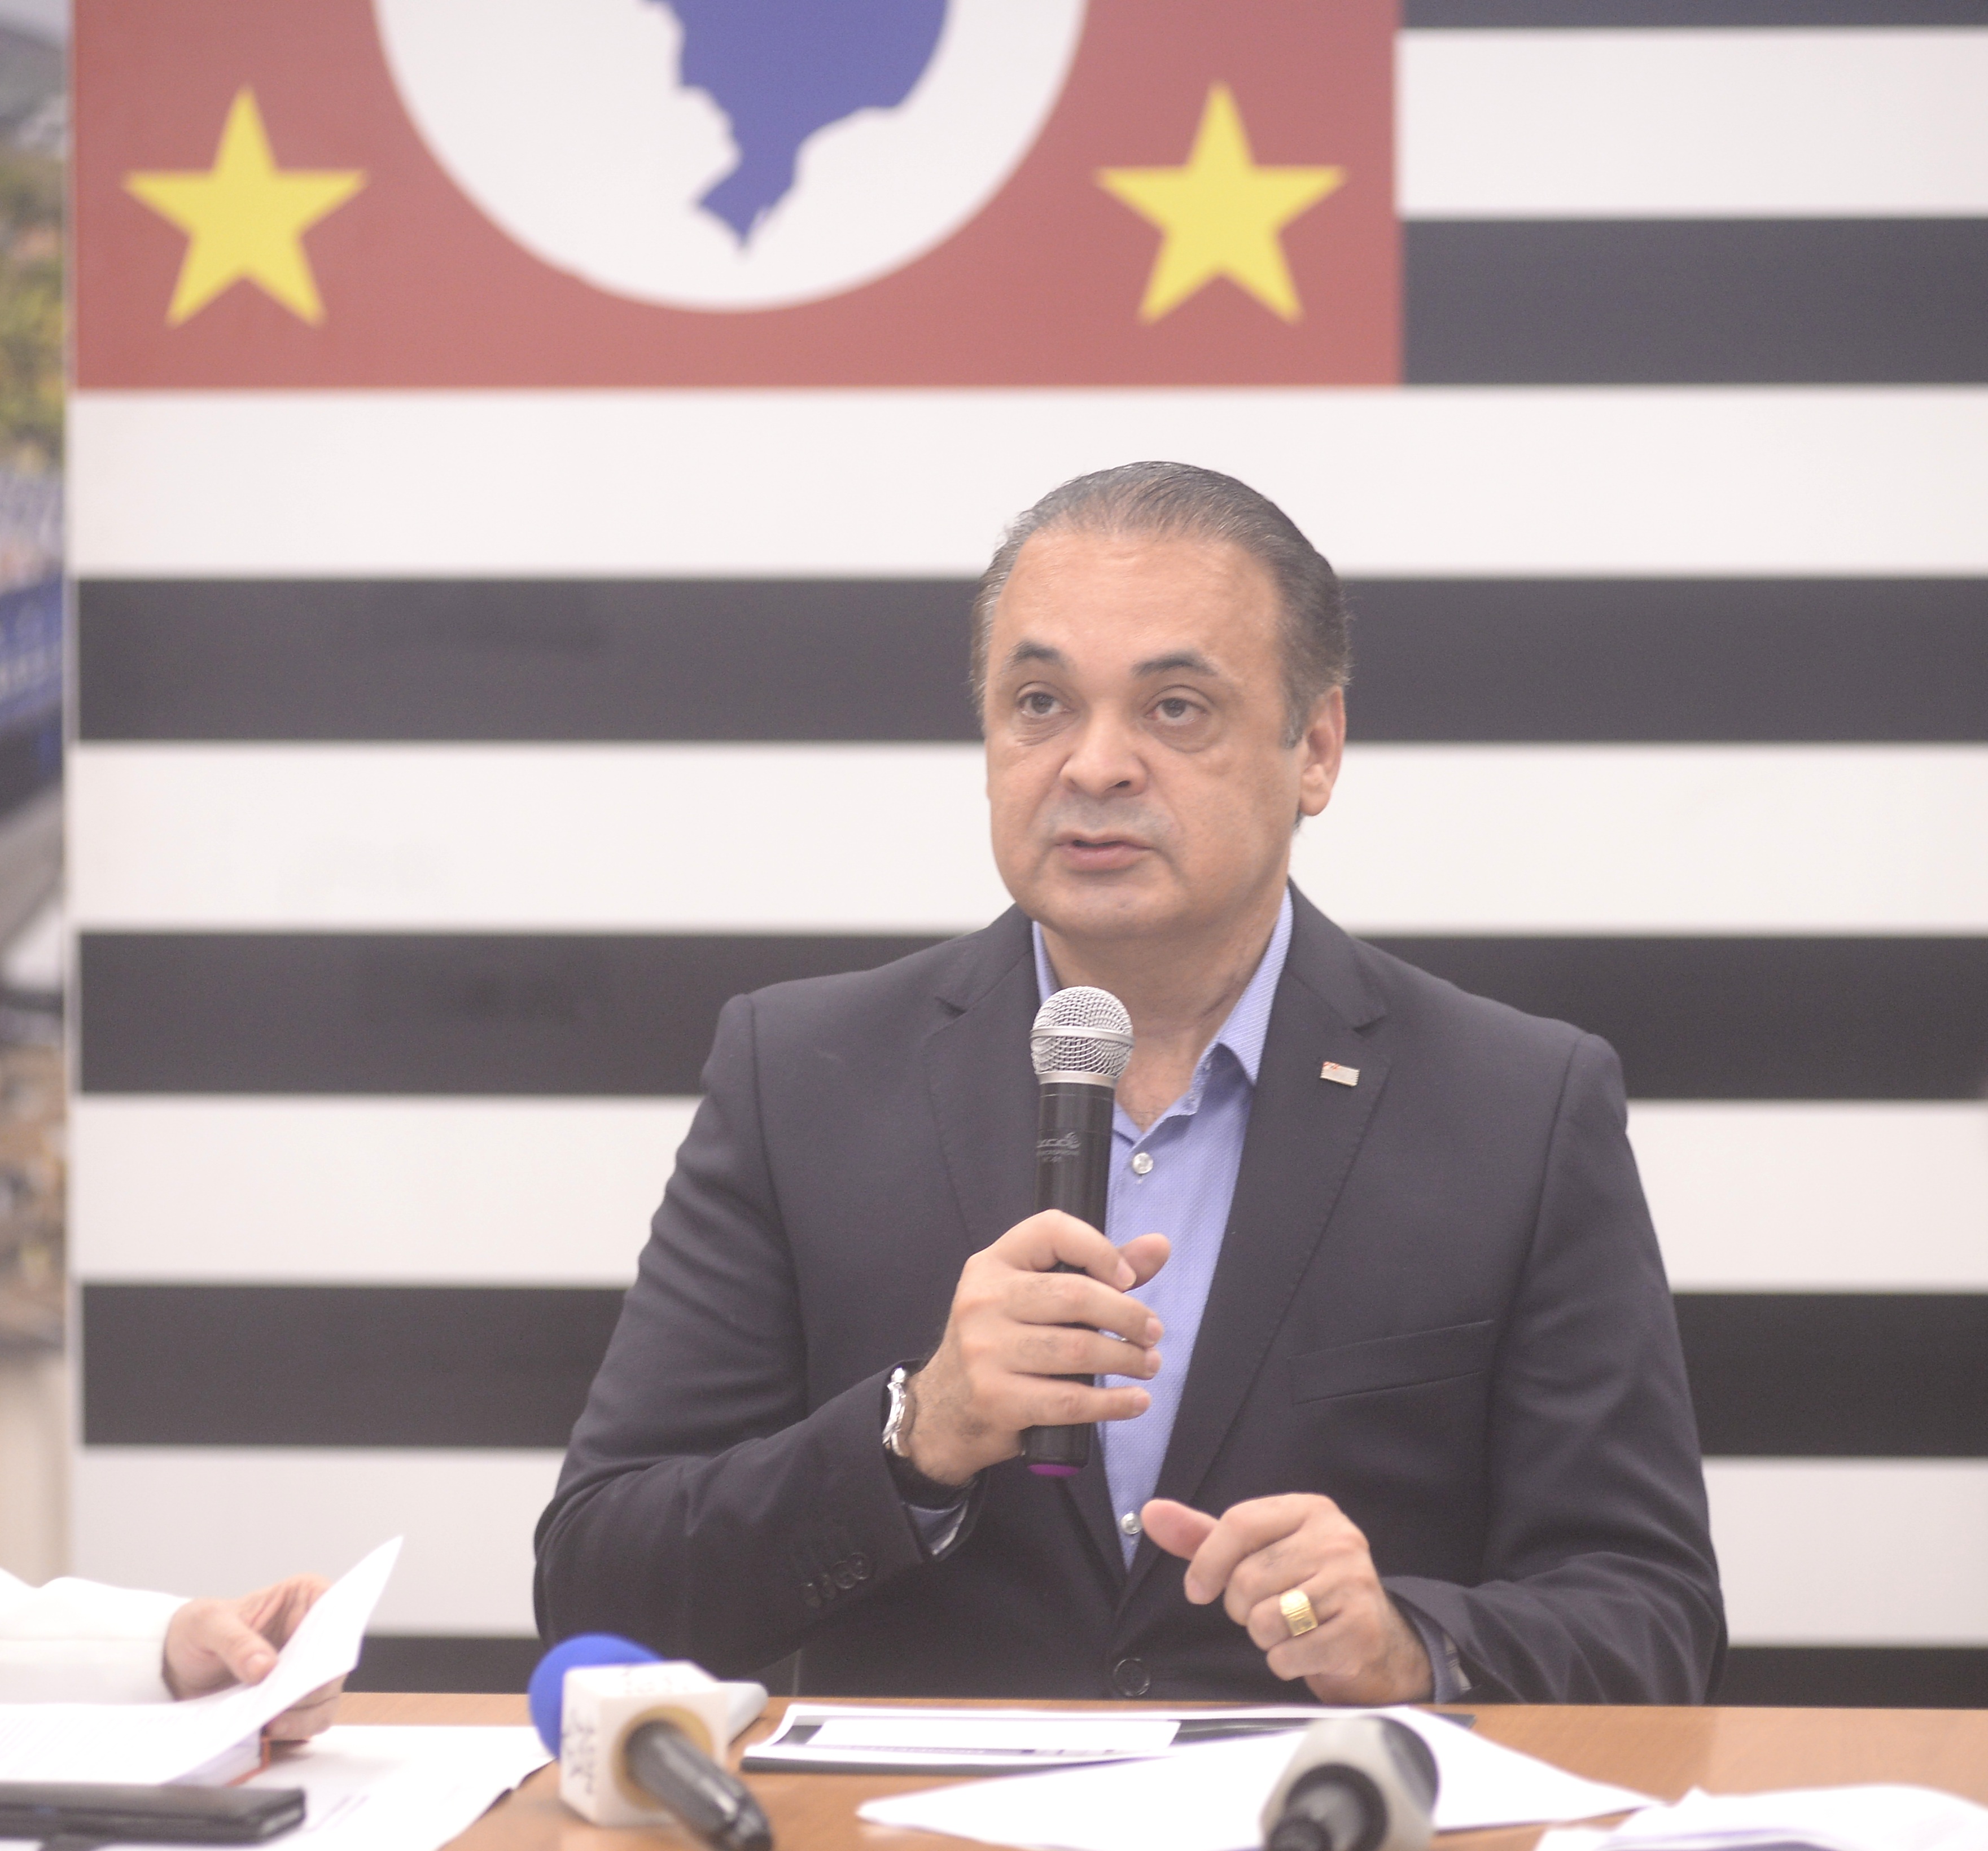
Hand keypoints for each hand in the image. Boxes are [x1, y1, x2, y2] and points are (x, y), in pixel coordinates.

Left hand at [163, 1574, 343, 1739]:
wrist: (176, 1665)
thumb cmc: (197, 1631)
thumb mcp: (207, 1625)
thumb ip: (236, 1641)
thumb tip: (265, 1667)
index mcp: (304, 1597)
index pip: (337, 1610)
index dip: (334, 1635)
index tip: (316, 1662)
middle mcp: (315, 1632)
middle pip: (335, 1660)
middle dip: (313, 1685)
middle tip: (283, 1703)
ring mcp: (308, 1668)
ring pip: (327, 1696)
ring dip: (304, 1714)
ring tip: (271, 1724)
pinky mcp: (296, 1700)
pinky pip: (310, 1720)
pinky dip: (294, 1729)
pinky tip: (268, 1731)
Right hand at [901, 1212, 1170, 1484]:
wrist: (945, 1410)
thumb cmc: (1001, 1342)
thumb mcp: (1033, 1296)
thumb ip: (1096, 1268)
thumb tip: (1159, 1247)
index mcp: (992, 1263)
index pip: (1051, 1230)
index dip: (1099, 1249)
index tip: (1129, 1279)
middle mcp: (983, 1300)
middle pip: (1075, 1296)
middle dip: (1128, 1315)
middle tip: (1153, 1332)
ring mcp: (985, 1351)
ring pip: (1078, 1350)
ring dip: (1127, 1359)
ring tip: (1148, 1363)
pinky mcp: (996, 1398)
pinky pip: (1069, 1400)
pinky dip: (1113, 1403)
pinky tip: (1136, 1401)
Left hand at [1143, 1494, 1432, 1703]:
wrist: (1374, 1641)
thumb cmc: (1304, 1590)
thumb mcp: (1257, 1554)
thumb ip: (1203, 1536)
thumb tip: (1150, 1512)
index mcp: (1310, 1509)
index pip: (1239, 1522)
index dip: (1206, 1561)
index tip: (1197, 1589)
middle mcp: (1337, 1538)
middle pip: (1247, 1577)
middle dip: (1241, 1608)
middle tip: (1265, 1611)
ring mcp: (1353, 1583)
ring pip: (1266, 1618)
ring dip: (1264, 1637)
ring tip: (1287, 1629)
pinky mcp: (1361, 1630)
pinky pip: (1288, 1655)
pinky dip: (1285, 1662)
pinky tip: (1305, 1651)